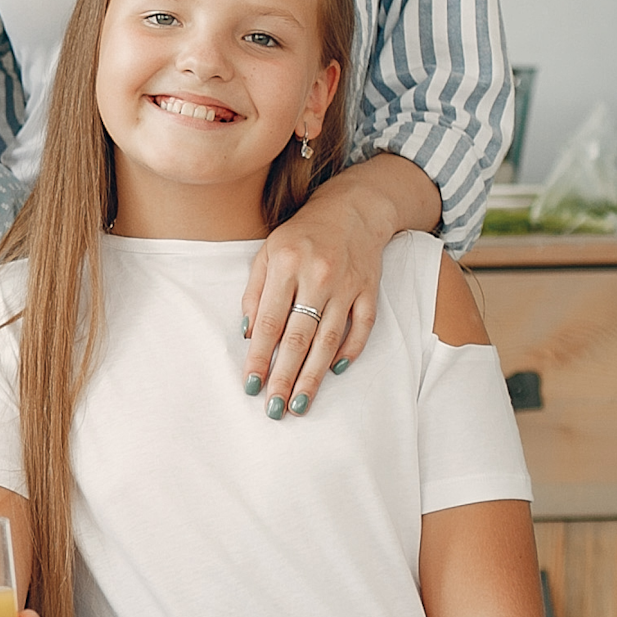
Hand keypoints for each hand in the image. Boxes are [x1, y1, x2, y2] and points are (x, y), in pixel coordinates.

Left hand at [239, 188, 392, 419]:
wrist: (353, 209)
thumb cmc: (301, 234)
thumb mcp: (267, 252)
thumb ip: (254, 292)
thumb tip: (246, 334)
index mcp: (286, 265)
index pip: (269, 321)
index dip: (259, 356)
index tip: (251, 384)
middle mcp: (318, 276)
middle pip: (299, 337)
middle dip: (285, 376)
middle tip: (275, 407)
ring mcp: (348, 285)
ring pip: (329, 339)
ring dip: (314, 375)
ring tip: (301, 402)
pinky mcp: (370, 290)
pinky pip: (361, 327)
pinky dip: (349, 351)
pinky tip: (334, 372)